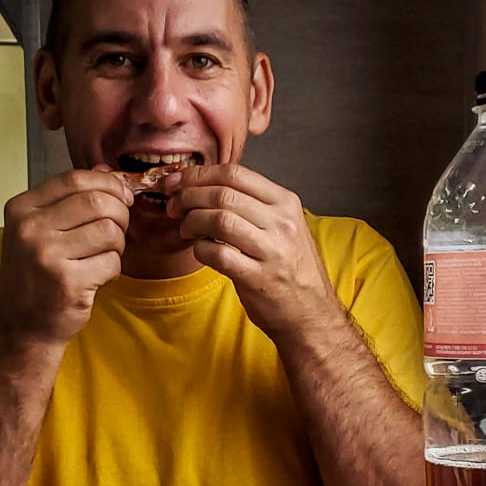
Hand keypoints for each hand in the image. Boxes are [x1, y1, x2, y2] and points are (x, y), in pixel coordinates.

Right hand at [0, 168, 133, 345]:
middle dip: (120, 214)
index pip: (74, 179)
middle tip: (118, 230)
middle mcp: (30, 229)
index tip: (122, 195)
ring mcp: (47, 256)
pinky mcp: (67, 282)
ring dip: (118, 244)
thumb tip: (107, 173)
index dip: (107, 184)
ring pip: (110, 231)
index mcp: (21, 209)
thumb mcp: (38, 230)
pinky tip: (96, 276)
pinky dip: (113, 269)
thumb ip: (68, 200)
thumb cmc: (34, 276)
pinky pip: (112, 262)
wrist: (21, 326)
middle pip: (98, 202)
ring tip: (103, 256)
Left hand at [162, 164, 345, 341]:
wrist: (311, 312)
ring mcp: (272, 251)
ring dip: (191, 222)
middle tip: (174, 207)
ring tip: (186, 230)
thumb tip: (202, 186)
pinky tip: (201, 250)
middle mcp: (282, 223)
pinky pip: (217, 254)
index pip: (235, 173)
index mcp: (286, 202)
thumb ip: (252, 204)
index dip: (198, 174)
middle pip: (222, 193)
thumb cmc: (290, 268)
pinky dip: (200, 249)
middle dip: (188, 197)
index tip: (177, 182)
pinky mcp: (258, 278)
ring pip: (218, 219)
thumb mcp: (283, 226)